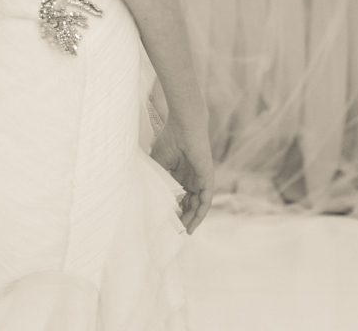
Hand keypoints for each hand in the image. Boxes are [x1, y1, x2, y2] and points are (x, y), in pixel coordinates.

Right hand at [149, 113, 213, 234]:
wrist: (184, 125)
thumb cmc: (170, 139)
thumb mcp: (159, 163)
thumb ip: (158, 179)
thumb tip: (150, 197)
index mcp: (179, 173)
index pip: (177, 196)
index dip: (171, 209)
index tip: (164, 222)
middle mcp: (190, 178)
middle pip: (187, 203)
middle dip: (182, 217)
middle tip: (174, 232)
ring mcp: (200, 179)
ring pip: (196, 205)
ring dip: (191, 219)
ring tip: (183, 232)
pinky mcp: (207, 179)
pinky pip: (205, 200)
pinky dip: (200, 214)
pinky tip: (193, 224)